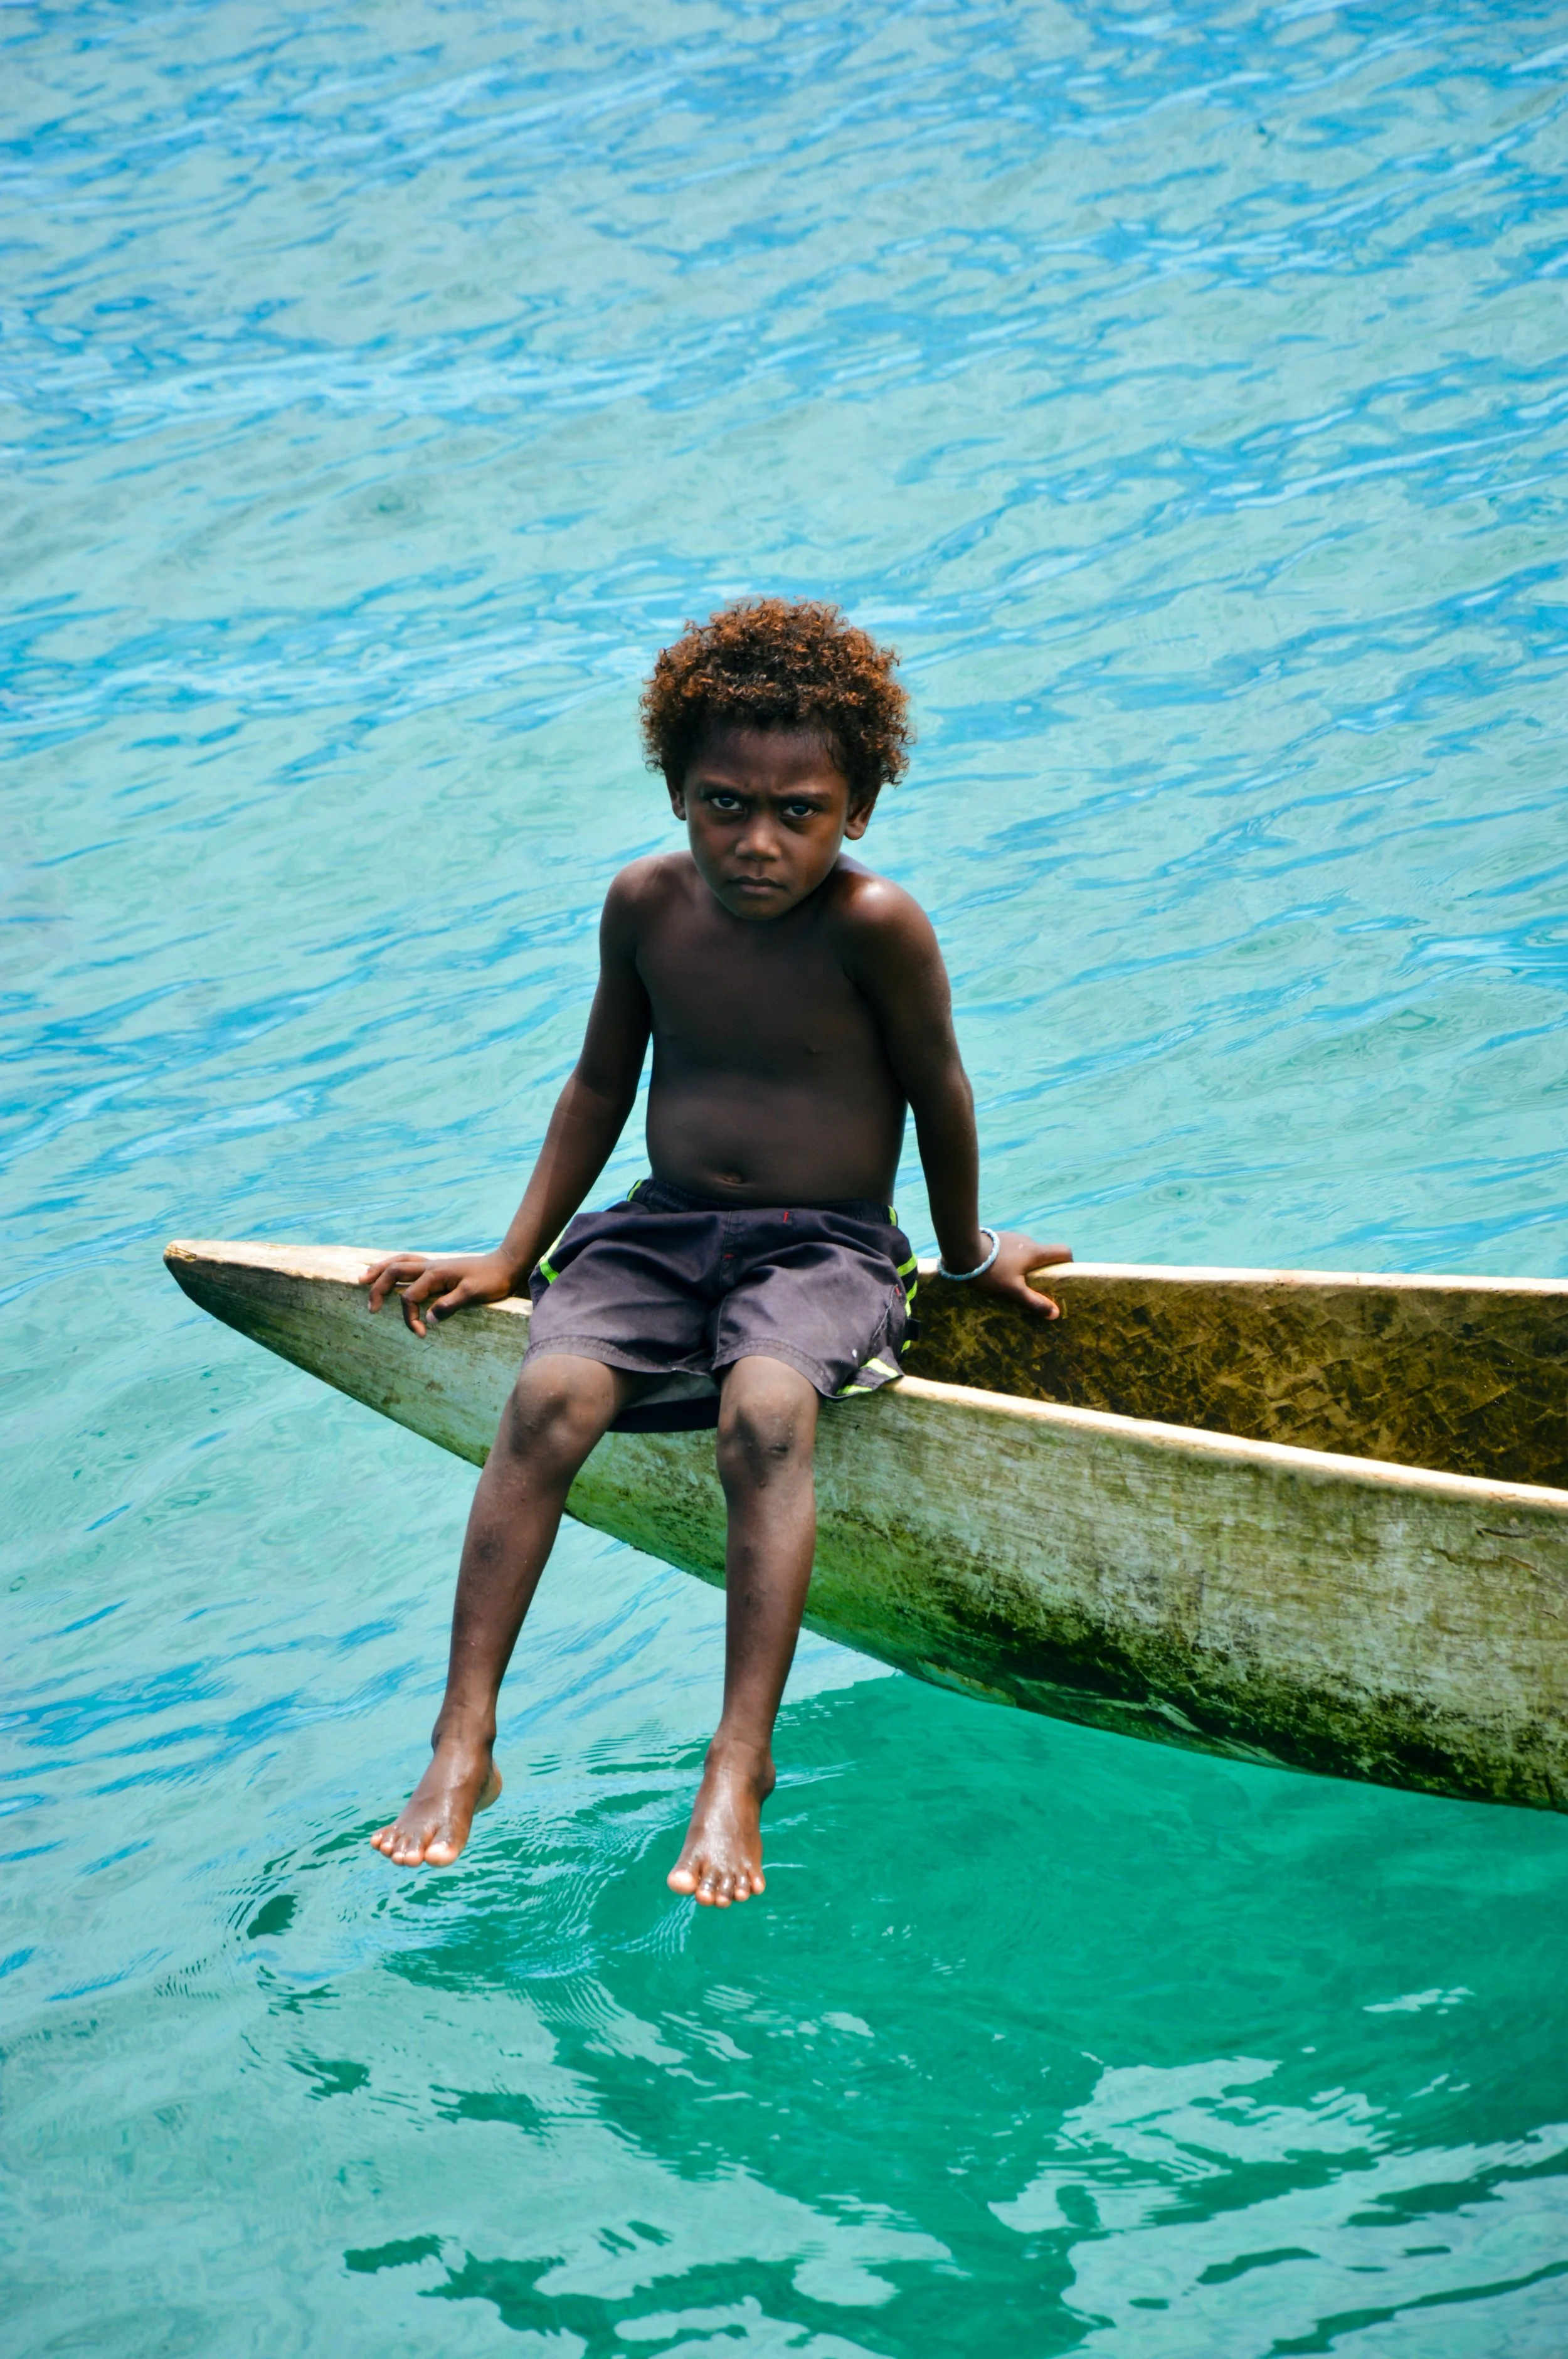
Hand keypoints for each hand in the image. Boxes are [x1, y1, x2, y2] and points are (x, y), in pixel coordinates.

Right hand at [361, 1250, 517, 1336]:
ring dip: (380, 1270)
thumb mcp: (473, 1294)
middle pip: (394, 1272)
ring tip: (363, 1278)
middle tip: (370, 1308)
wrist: (505, 1265)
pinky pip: (408, 1262)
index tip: (420, 1334)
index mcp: (436, 1274)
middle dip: (378, 1289)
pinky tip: (388, 1271)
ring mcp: (432, 1264)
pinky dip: (393, 1265)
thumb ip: (449, 1305)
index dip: (410, 1317)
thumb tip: (428, 1318)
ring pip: (399, 1262)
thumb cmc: (491, 1281)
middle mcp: (430, 1266)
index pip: (410, 1296)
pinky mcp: (436, 1267)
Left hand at [972, 1233, 1072, 1319]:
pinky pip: (1012, 1247)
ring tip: (1012, 1277)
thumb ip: (1034, 1301)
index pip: (1063, 1251)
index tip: (1061, 1276)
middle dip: (1043, 1267)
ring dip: (1025, 1262)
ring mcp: (1013, 1236)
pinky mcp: (999, 1236)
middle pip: (1044, 1253)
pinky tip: (998, 1267)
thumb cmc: (992, 1270)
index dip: (1067, 1262)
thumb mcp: (1013, 1289)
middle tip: (1033, 1284)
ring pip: (1027, 1250)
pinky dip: (1012, 1257)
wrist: (964, 1249)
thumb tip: (1055, 1314)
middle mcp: (1028, 1240)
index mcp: (1036, 1252)